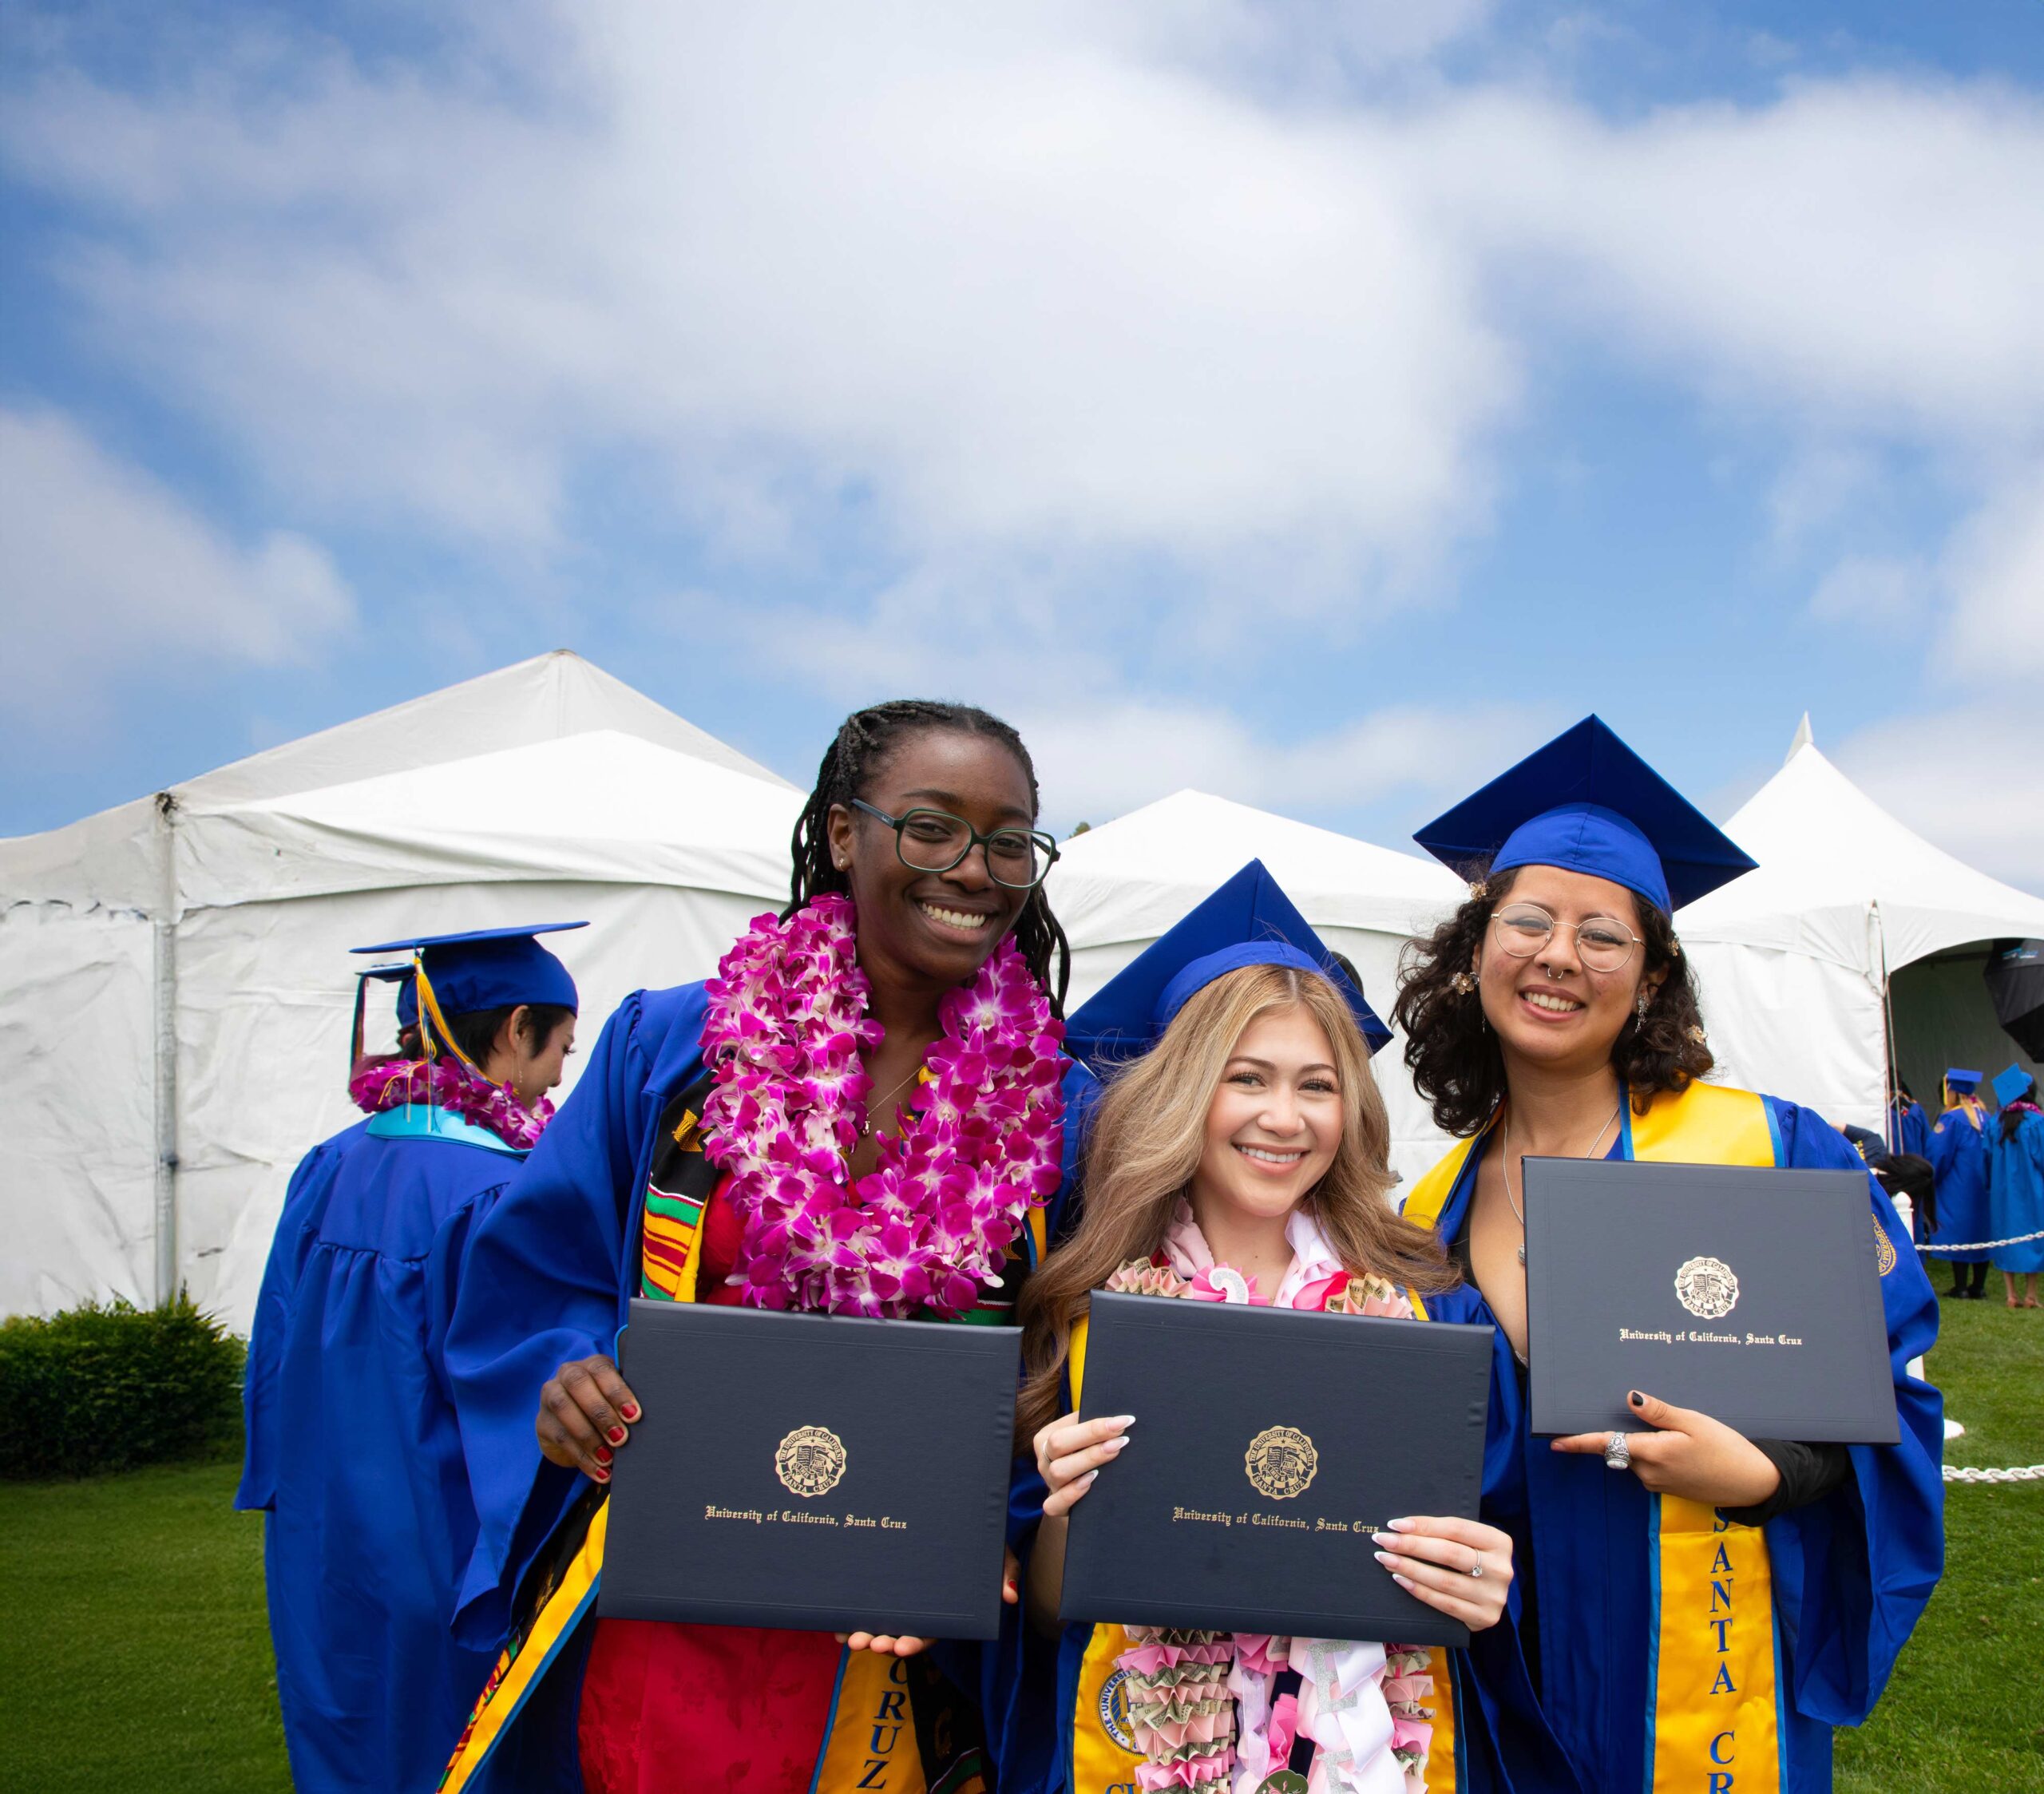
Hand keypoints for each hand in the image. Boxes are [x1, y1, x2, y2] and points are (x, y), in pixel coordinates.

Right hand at [535, 1353, 640, 1483]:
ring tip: (609, 1459)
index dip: (618, 1392)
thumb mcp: (617, 1401)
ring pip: (565, 1410)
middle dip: (601, 1413)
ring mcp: (551, 1396)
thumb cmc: (608, 1407)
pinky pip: (560, 1438)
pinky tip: (599, 1471)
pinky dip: (582, 1457)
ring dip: (589, 1437)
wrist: (574, 1422)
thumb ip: (629, 1404)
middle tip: (621, 1438)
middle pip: (579, 1386)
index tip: (634, 1415)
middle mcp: (568, 1374)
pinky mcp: (542, 1422)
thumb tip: (656, 1422)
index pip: (602, 1371)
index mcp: (593, 1364)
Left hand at [838, 1548, 1017, 1655]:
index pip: (930, 1631)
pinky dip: (851, 1615)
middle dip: (882, 1641)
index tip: (900, 1647)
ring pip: (880, 1622)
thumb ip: (1005, 1573)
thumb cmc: (980, 1541)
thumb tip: (1010, 1596)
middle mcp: (921, 1606)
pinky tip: (836, 1622)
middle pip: (900, 1632)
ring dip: (864, 1633)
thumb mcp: (998, 1554)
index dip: (914, 1642)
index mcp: (945, 1608)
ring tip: (849, 1638)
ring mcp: (901, 1597)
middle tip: (867, 1643)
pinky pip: (866, 1604)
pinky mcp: (885, 1583)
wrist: (961, 1514)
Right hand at [1033, 1411, 1134, 1517]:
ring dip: (1088, 1460)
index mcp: (1046, 1437)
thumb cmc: (1082, 1454)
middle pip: (1059, 1444)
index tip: (1124, 1421)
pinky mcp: (1054, 1505)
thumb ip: (1090, 1425)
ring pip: (1059, 1471)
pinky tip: (1091, 1482)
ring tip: (1113, 1453)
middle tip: (1121, 1437)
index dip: (1095, 1425)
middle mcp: (1044, 1460)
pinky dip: (1071, 1493)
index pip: (1067, 1427)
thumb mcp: (1081, 1436)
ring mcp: (1048, 1483)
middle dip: (1092, 1436)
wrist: (1074, 1490)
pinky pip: (1054, 1503)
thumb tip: (1116, 1416)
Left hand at [1370, 1516, 1513, 1631]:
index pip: (1456, 1528)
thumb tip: (1402, 1526)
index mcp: (1499, 1542)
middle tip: (1384, 1540)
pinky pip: (1445, 1604)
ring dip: (1410, 1568)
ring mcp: (1494, 1596)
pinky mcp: (1484, 1618)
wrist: (1490, 1595)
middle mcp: (1501, 1569)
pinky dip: (1419, 1590)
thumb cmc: (1471, 1559)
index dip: (1424, 1525)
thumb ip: (1445, 1534)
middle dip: (1412, 1546)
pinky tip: (1400, 1580)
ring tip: (1386, 1559)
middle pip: (1449, 1553)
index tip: (1395, 1524)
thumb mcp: (1468, 1542)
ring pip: (1444, 1580)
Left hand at [1551, 1389, 1780, 1507]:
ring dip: (1642, 1442)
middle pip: (1621, 1447)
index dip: (1579, 1443)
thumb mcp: (1694, 1422)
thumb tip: (1630, 1397)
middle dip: (1621, 1432)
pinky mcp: (1668, 1488)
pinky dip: (1654, 1453)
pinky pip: (1649, 1466)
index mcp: (1653, 1453)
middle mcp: (1650, 1472)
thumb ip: (1659, 1412)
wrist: (1754, 1483)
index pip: (1607, 1445)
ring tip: (1672, 1429)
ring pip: (1635, 1456)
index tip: (1555, 1443)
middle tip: (1638, 1414)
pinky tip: (1677, 1444)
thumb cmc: (1727, 1449)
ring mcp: (1658, 1483)